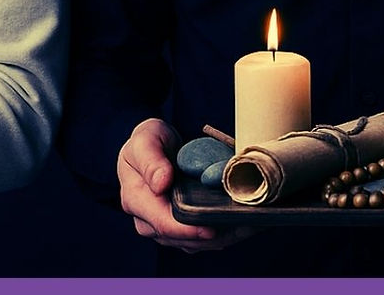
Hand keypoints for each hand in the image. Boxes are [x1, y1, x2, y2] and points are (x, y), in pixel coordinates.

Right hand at [117, 118, 255, 252]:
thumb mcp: (145, 140)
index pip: (163, 223)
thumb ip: (151, 160)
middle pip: (183, 239)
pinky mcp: (180, 228)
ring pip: (196, 243)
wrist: (154, 146)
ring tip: (248, 224)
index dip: (189, 229)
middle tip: (243, 224)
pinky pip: (202, 238)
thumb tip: (161, 184)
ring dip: (223, 237)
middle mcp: (148, 220)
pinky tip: (242, 223)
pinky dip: (223, 233)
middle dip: (213, 235)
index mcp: (135, 199)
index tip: (212, 228)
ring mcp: (164, 227)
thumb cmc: (148, 140)